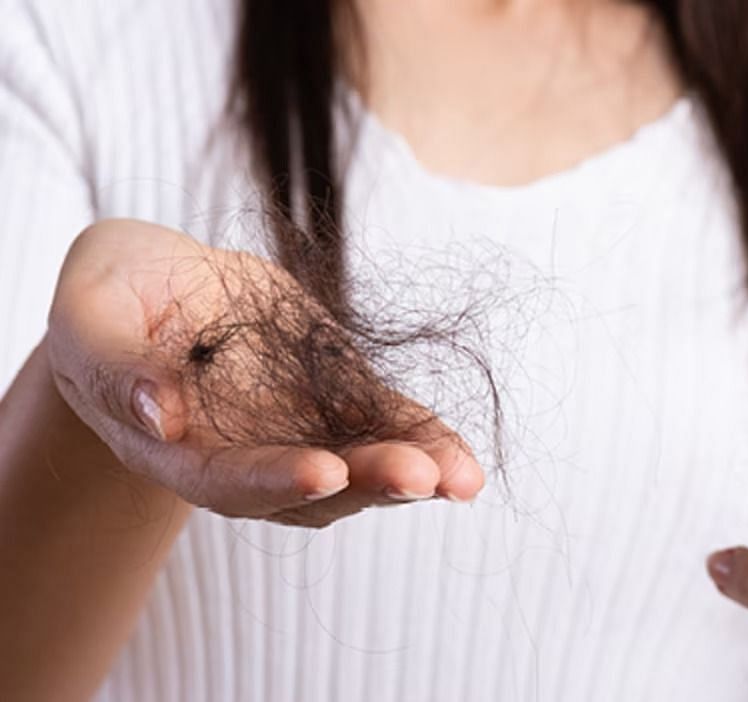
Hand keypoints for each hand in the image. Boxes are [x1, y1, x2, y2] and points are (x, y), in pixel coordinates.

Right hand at [45, 219, 483, 526]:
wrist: (158, 287)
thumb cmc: (111, 298)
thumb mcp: (90, 313)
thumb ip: (113, 365)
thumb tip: (154, 415)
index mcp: (174, 447)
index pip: (226, 478)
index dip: (274, 479)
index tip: (325, 471)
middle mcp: (244, 455)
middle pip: (309, 488)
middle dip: (367, 483)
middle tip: (420, 476)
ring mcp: (298, 431)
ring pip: (360, 467)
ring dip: (412, 473)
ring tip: (461, 476)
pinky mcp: (337, 398)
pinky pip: (387, 425)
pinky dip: (426, 439)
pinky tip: (464, 460)